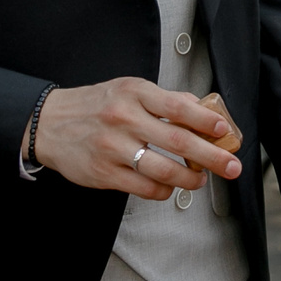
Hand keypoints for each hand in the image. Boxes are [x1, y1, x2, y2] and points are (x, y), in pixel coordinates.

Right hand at [32, 78, 240, 197]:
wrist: (48, 123)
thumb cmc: (94, 106)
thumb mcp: (127, 90)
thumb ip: (164, 100)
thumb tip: (202, 109)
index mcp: (134, 93)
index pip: (178, 107)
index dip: (206, 120)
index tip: (225, 130)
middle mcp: (124, 118)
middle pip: (178, 141)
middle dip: (211, 156)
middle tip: (231, 166)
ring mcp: (113, 147)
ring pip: (164, 170)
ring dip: (190, 179)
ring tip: (200, 180)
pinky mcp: (105, 173)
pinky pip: (144, 187)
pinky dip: (164, 190)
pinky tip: (170, 186)